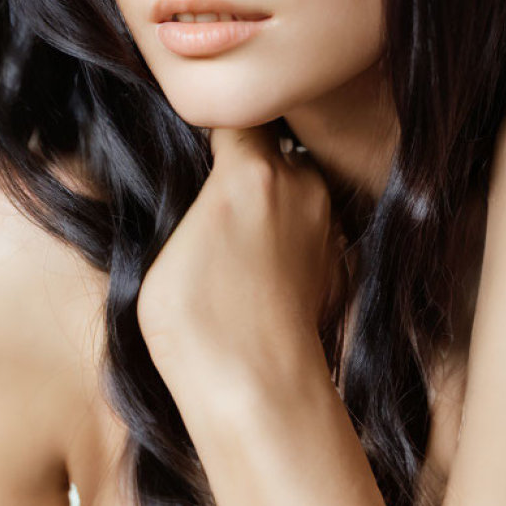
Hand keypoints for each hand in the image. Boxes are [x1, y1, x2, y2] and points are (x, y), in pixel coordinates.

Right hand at [136, 123, 347, 402]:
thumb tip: (212, 196)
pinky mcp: (340, 262)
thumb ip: (196, 204)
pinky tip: (263, 274)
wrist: (260, 386)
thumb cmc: (197, 323)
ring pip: (298, 190)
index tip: (201, 142)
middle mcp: (301, 186)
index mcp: (252, 172)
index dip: (218, 126)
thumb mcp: (166, 249)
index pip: (237, 118)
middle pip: (275, 152)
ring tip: (239, 243)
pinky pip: (311, 231)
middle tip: (218, 198)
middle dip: (249, 165)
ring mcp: (326, 225)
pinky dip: (290, 239)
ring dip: (273, 202)